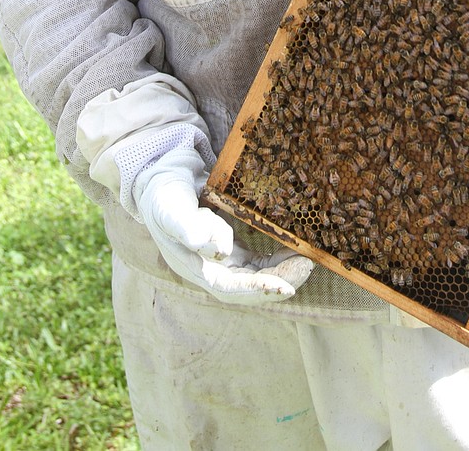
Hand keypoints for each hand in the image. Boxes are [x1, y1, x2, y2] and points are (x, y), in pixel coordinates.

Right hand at [133, 146, 312, 303]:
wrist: (162, 178)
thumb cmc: (163, 193)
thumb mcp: (171, 205)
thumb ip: (188, 225)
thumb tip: (216, 251)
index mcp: (192, 266)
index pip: (228, 288)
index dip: (256, 290)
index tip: (285, 288)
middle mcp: (209, 269)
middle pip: (248, 286)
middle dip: (278, 281)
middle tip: (306, 268)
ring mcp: (221, 260)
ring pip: (257, 275)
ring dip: (282, 272)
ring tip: (307, 261)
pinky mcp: (231, 248)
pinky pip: (258, 260)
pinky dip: (277, 258)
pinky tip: (295, 250)